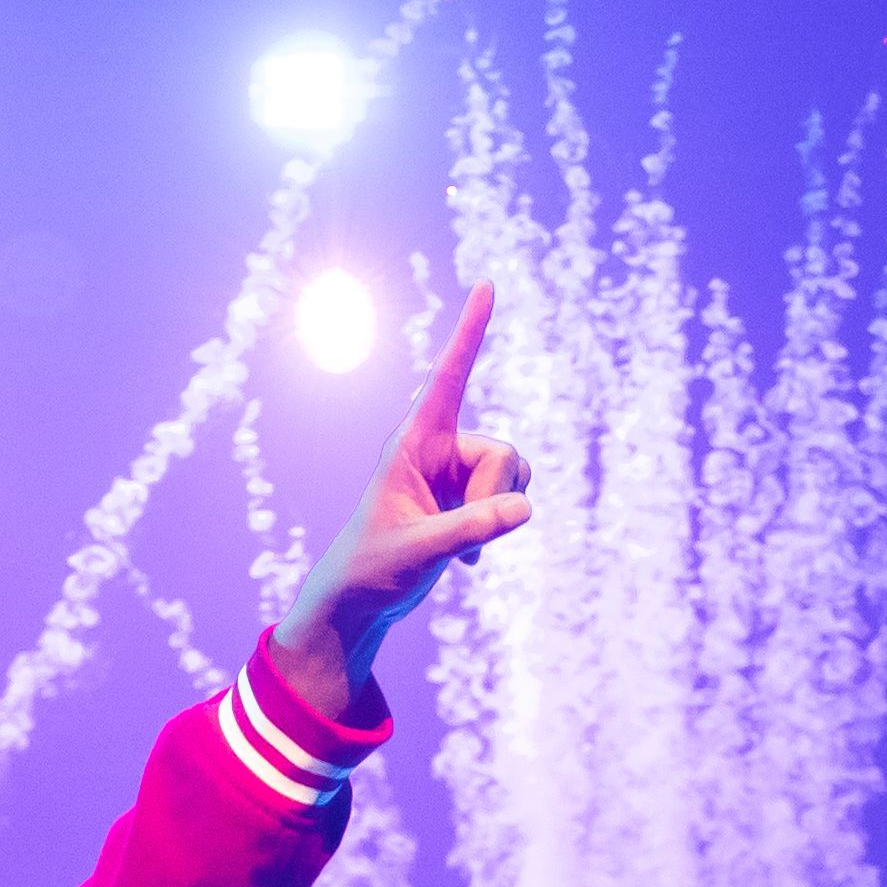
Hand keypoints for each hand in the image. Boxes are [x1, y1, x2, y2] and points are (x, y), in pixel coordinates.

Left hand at [264, 283, 532, 714]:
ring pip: (514, 473)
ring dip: (499, 510)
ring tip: (460, 542)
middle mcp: (439, 448)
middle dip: (496, 494)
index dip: (469, 333)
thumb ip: (471, 530)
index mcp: (414, 442)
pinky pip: (512, 497)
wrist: (360, 601)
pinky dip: (498, 527)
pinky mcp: (470, 497)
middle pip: (503, 452)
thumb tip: (525, 508)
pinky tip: (466, 559)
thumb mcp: (419, 551)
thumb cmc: (372, 569)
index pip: (448, 378)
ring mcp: (457, 472)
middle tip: (465, 538)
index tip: (486, 285)